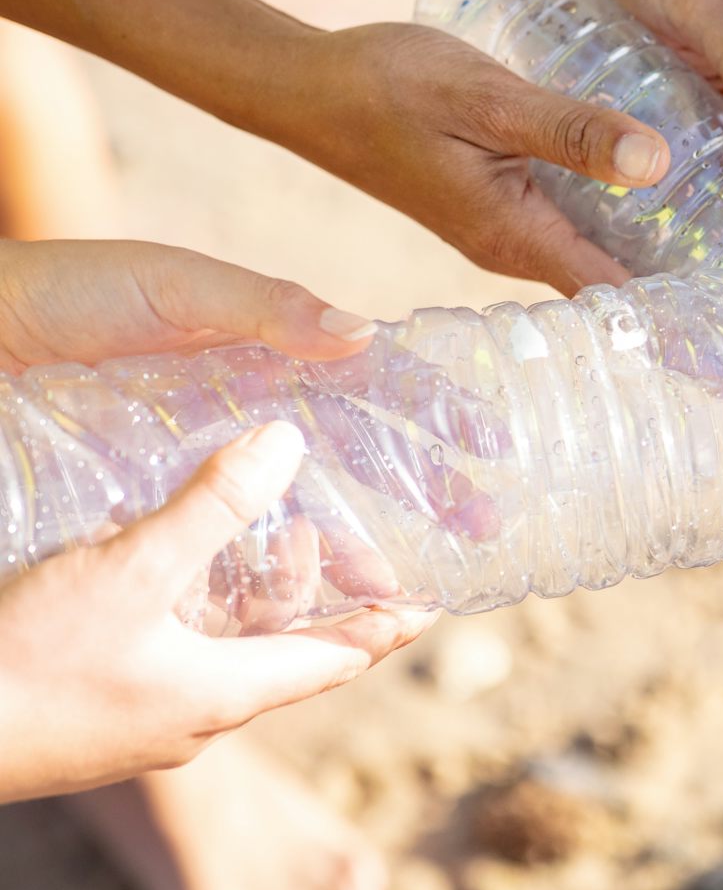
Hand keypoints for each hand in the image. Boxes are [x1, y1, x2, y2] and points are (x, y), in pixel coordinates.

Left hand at [0, 240, 493, 629]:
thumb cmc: (68, 293)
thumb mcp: (173, 287)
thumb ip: (264, 307)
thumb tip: (364, 336)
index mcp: (268, 350)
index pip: (374, 384)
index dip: (434, 415)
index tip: (488, 446)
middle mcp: (249, 413)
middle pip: (355, 462)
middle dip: (420, 498)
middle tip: (474, 533)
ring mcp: (205, 463)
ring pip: (302, 514)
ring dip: (354, 549)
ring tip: (392, 588)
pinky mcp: (157, 505)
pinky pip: (231, 549)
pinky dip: (275, 577)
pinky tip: (304, 603)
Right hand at [0, 421, 433, 802]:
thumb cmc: (30, 665)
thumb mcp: (131, 570)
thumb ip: (210, 507)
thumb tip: (286, 443)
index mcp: (228, 693)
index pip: (339, 658)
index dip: (388, 625)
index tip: (431, 600)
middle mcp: (195, 720)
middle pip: (283, 653)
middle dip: (314, 596)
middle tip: (332, 539)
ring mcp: (140, 724)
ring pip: (220, 654)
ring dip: (248, 600)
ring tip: (261, 539)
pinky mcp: (91, 716)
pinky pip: (165, 660)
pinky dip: (188, 614)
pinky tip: (160, 578)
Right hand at [259, 22, 671, 293]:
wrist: (305, 84)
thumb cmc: (387, 85)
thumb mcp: (489, 98)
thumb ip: (573, 130)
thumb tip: (657, 160)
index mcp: (518, 236)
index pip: (618, 299)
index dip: (684, 319)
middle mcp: (514, 248)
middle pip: (617, 290)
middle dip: (686, 298)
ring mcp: (504, 229)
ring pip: (599, 258)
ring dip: (659, 262)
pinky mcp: (499, 203)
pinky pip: (576, 228)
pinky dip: (622, 225)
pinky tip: (664, 200)